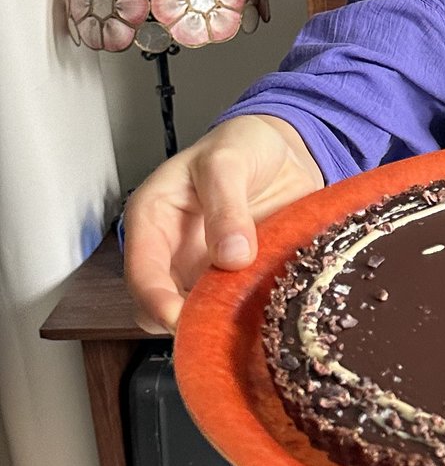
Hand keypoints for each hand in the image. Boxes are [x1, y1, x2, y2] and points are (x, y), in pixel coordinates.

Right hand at [124, 114, 324, 333]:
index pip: (141, 273)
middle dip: (186, 319)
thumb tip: (230, 256)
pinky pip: (233, 309)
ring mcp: (203, 269)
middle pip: (161, 306)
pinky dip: (246, 314)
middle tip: (221, 320)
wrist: (282, 149)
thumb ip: (226, 206)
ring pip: (197, 314)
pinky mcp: (234, 278)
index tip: (179, 318)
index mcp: (152, 220)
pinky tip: (267, 306)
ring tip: (249, 311)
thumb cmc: (242, 145)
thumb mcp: (227, 162)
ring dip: (218, 320)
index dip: (155, 301)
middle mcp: (172, 252)